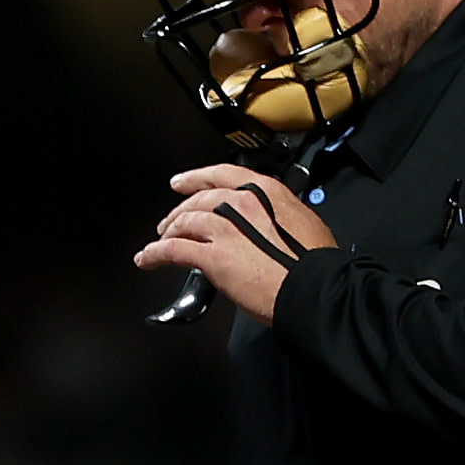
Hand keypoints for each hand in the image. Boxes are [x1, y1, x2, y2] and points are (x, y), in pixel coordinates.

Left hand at [134, 165, 332, 323]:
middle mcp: (241, 204)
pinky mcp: (212, 256)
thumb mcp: (304, 223)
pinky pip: (174, 250)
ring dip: (168, 232)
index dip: (197, 177)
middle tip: (169, 221)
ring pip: (184, 222)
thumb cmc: (316, 263)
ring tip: (159, 241)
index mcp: (266, 192)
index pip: (222, 175)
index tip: (183, 182)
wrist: (313, 289)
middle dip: (180, 210)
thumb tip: (271, 224)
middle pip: (199, 200)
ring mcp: (224, 229)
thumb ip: (279, 216)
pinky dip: (156, 254)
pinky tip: (148, 259)